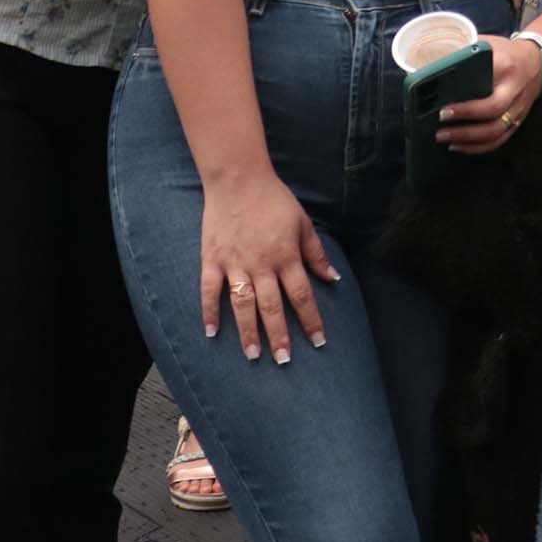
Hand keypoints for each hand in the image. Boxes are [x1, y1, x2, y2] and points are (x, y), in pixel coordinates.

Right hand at [200, 168, 336, 363]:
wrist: (239, 181)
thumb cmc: (276, 202)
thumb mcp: (304, 224)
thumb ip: (316, 254)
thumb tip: (332, 278)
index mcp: (287, 257)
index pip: (302, 295)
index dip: (311, 320)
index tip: (319, 341)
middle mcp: (262, 265)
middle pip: (273, 307)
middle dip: (280, 335)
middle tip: (283, 361)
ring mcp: (235, 264)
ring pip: (243, 304)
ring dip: (248, 332)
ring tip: (254, 355)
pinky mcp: (212, 260)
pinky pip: (209, 291)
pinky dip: (209, 312)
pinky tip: (211, 333)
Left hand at [435, 35, 541, 154]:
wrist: (536, 59)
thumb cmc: (505, 52)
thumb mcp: (486, 44)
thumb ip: (462, 52)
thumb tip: (430, 65)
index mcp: (506, 67)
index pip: (488, 86)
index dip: (467, 104)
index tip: (443, 109)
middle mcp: (515, 89)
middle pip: (494, 111)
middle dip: (465, 123)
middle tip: (440, 126)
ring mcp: (519, 107)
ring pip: (497, 131)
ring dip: (469, 139)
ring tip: (445, 139)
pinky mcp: (519, 120)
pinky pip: (500, 139)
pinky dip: (479, 147)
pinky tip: (459, 146)